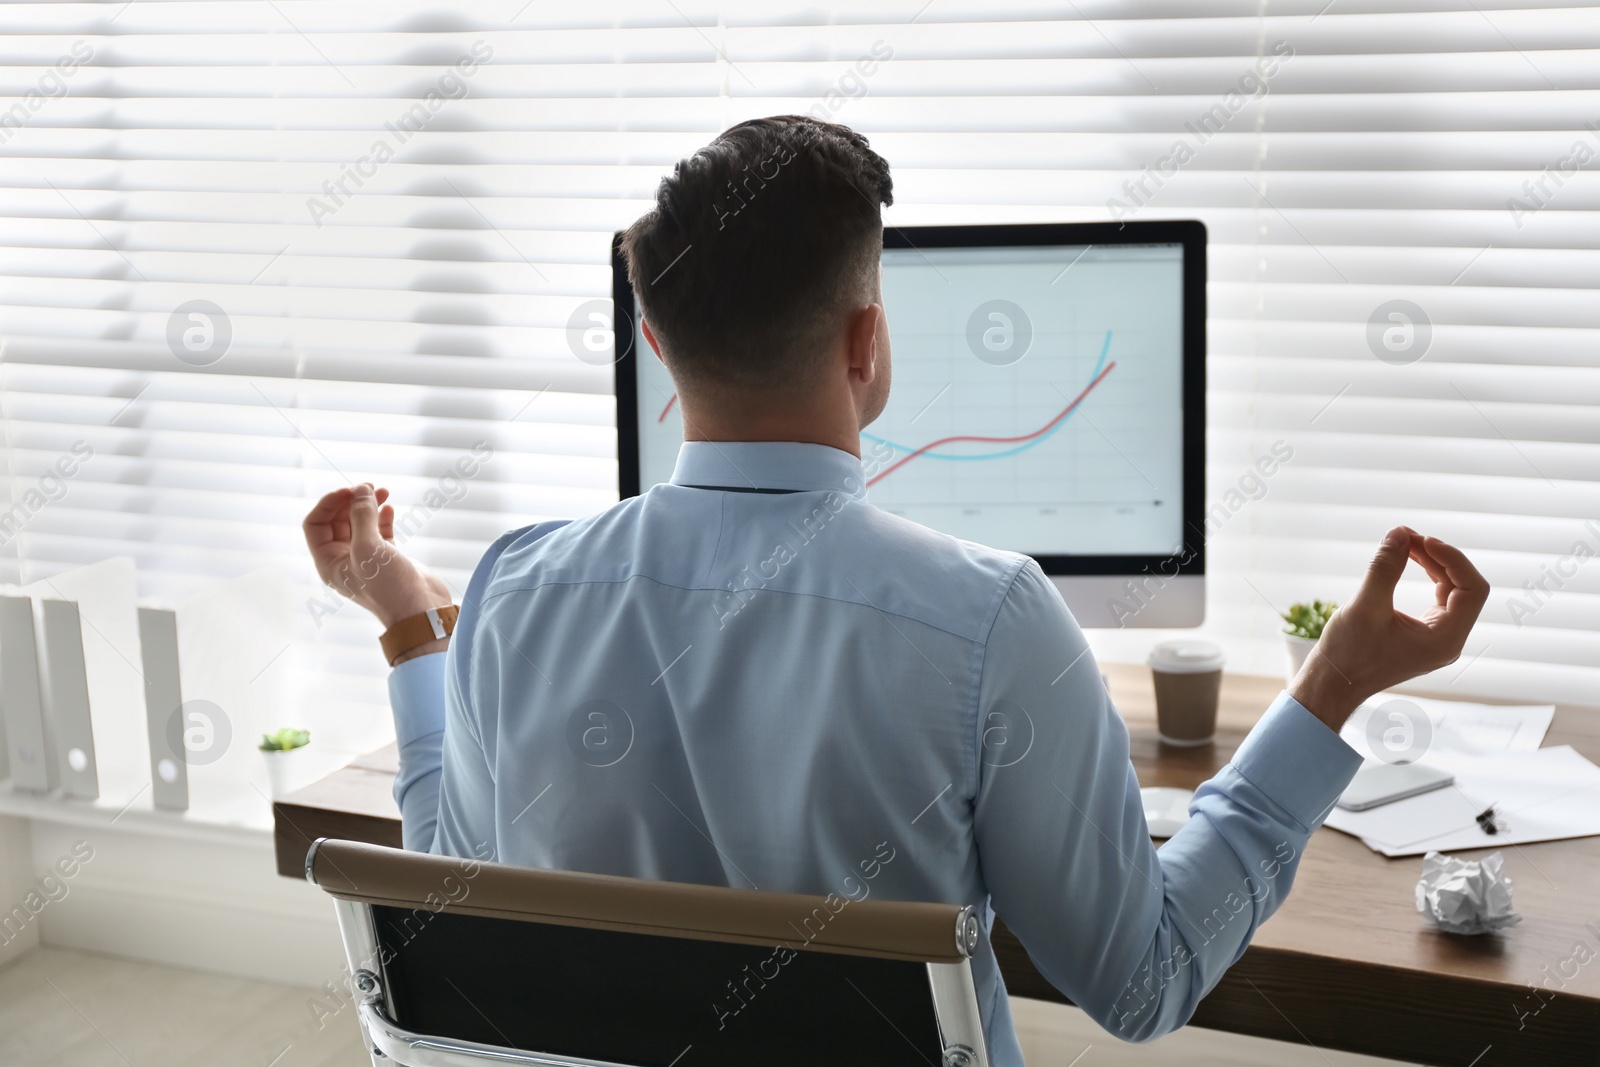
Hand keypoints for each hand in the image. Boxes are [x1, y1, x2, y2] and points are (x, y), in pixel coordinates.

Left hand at [302, 483, 451, 630]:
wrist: (421, 612)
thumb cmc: (390, 587)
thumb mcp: (369, 548)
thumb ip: (362, 516)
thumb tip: (361, 489)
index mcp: (328, 562)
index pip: (316, 524)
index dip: (329, 503)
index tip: (350, 491)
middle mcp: (343, 560)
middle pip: (337, 521)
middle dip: (351, 501)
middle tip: (369, 487)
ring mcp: (366, 559)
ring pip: (360, 524)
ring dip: (369, 506)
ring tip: (383, 491)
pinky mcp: (387, 559)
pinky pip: (379, 532)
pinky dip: (383, 518)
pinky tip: (390, 509)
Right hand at [1290, 527, 1489, 729]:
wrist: (1331, 684)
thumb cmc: (1348, 655)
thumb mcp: (1366, 608)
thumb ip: (1385, 569)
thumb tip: (1398, 534)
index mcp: (1446, 639)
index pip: (1472, 590)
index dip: (1454, 559)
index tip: (1423, 540)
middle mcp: (1448, 640)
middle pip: (1463, 587)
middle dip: (1439, 557)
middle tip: (1407, 536)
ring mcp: (1437, 638)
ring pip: (1450, 591)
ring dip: (1431, 563)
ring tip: (1404, 543)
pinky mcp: (1422, 635)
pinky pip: (1436, 599)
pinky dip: (1424, 576)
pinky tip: (1406, 560)